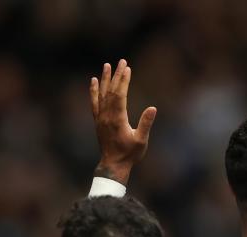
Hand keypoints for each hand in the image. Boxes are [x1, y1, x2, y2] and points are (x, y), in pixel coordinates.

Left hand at [90, 58, 156, 183]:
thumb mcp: (141, 141)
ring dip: (105, 79)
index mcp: (117, 119)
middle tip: (122, 61)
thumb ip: (146, 124)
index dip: (124, 80)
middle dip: (117, 75)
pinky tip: (94, 81)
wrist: (113, 165)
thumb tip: (153, 108)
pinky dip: (94, 91)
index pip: (120, 94)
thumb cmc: (129, 154)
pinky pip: (94, 102)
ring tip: (107, 65)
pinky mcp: (98, 121)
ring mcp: (101, 118)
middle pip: (111, 91)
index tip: (127, 68)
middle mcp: (107, 116)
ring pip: (102, 94)